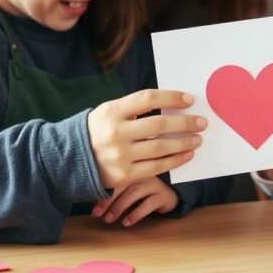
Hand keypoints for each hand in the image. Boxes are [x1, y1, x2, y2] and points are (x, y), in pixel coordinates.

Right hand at [87, 89, 206, 188]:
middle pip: (158, 125)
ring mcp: (120, 155)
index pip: (148, 99)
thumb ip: (136, 109)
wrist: (71, 159)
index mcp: (112, 111)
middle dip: (185, 123)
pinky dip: (175, 160)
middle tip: (201, 122)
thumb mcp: (109, 112)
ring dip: (184, 143)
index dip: (171, 97)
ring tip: (197, 139)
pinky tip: (186, 155)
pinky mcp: (124, 175)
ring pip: (161, 148)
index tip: (189, 99)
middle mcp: (116, 133)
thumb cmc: (98, 131)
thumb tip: (173, 107)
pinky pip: (156, 167)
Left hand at [92, 177, 177, 226]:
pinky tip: (127, 222)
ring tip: (110, 219)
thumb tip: (92, 203)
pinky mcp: (163, 195)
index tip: (93, 209)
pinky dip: (136, 214)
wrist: (169, 194)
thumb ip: (114, 190)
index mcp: (131, 170)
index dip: (102, 194)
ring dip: (119, 207)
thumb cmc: (143, 192)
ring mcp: (153, 183)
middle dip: (108, 201)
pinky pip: (148, 204)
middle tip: (98, 215)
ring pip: (134, 193)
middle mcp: (142, 174)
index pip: (114, 179)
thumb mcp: (128, 187)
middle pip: (122, 185)